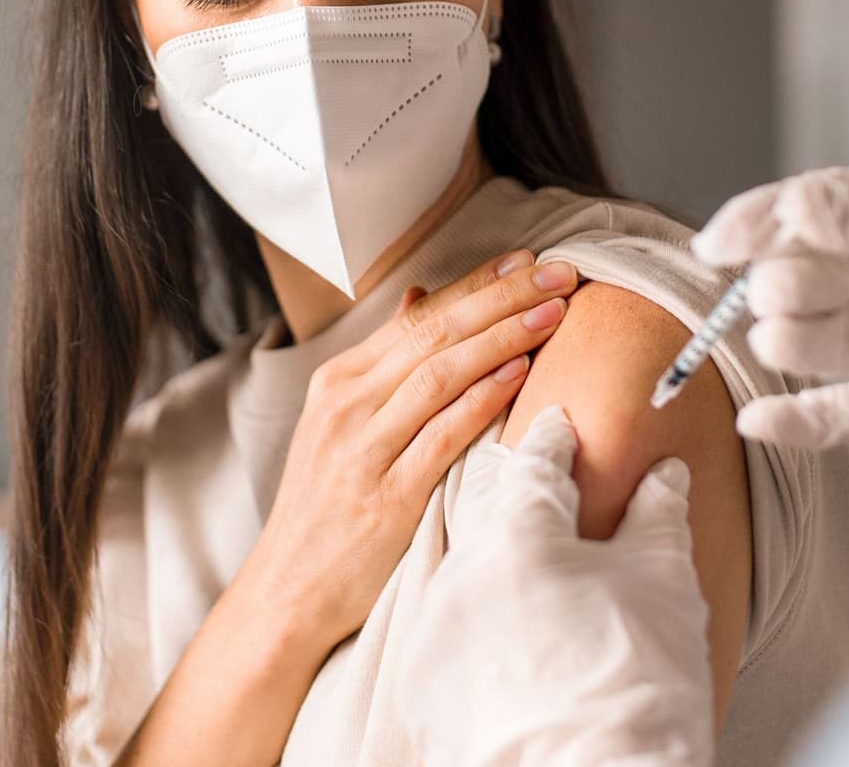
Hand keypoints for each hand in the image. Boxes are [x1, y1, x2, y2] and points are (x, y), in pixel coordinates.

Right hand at [234, 250, 581, 651]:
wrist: (289, 589)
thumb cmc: (326, 507)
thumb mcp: (340, 424)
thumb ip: (384, 363)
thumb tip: (420, 294)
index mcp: (339, 382)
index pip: (418, 316)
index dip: (476, 283)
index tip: (528, 259)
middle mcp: (348, 406)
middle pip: (434, 334)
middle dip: (502, 296)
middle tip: (559, 272)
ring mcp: (364, 450)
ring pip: (440, 374)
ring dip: (503, 337)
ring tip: (553, 311)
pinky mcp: (386, 498)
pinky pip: (440, 437)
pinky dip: (481, 401)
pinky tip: (519, 375)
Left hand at [402, 407, 713, 766]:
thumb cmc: (639, 689)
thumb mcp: (664, 585)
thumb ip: (657, 515)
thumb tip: (664, 476)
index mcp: (519, 536)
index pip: (534, 461)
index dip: (555, 438)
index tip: (560, 424)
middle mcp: (461, 574)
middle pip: (484, 508)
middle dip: (514, 492)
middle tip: (539, 482)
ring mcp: (435, 630)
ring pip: (462, 569)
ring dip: (493, 559)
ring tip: (533, 569)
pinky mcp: (422, 680)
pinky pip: (447, 629)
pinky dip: (477, 620)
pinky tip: (512, 631)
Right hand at [693, 163, 848, 498]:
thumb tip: (801, 208)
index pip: (834, 204)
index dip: (771, 217)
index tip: (722, 239)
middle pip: (824, 272)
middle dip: (792, 278)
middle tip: (782, 291)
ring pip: (833, 338)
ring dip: (797, 339)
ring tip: (781, 339)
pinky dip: (808, 418)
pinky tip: (761, 418)